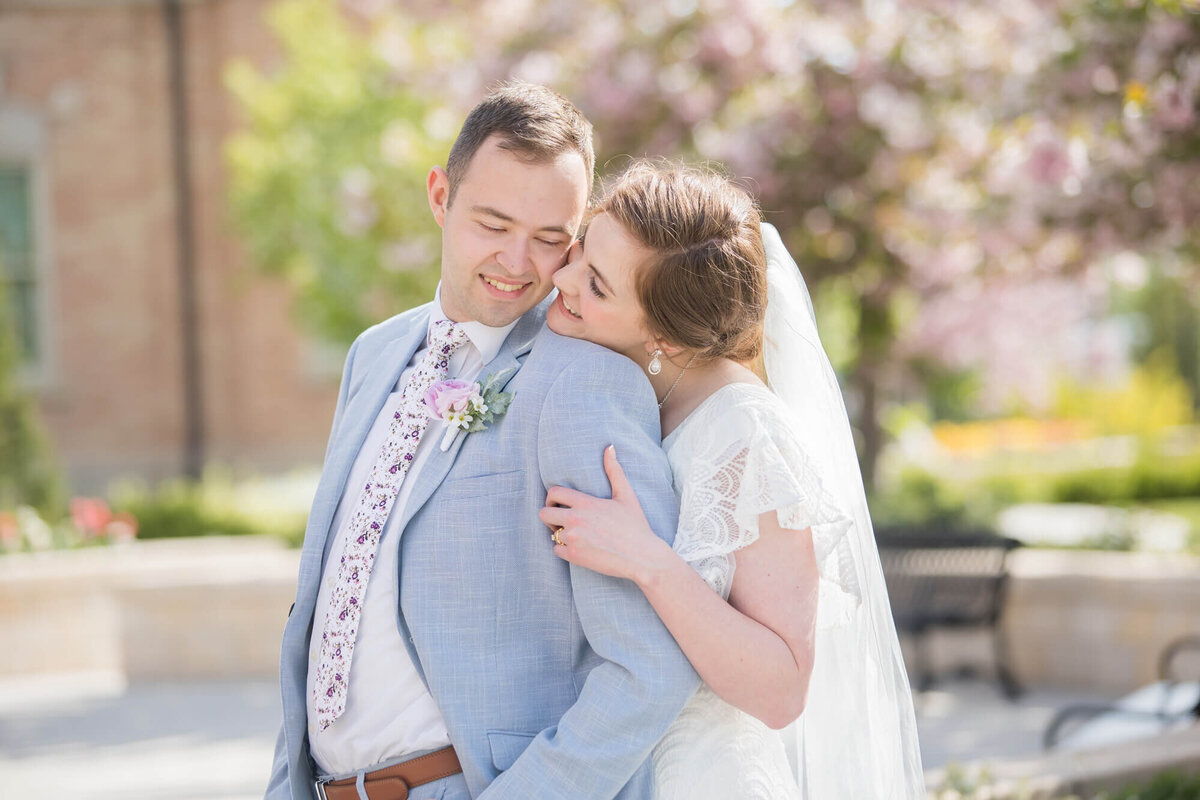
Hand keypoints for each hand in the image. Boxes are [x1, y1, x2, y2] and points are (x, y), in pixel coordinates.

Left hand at [539, 445, 674, 585]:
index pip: (553, 492)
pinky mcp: (574, 557)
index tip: (558, 503)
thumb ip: (614, 471)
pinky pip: (556, 550)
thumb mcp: (626, 495)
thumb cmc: (636, 525)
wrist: (642, 557)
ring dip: (559, 534)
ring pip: (551, 534)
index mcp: (585, 503)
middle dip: (550, 515)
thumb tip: (609, 447)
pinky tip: (579, 547)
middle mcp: (575, 520)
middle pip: (543, 513)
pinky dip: (564, 549)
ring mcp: (573, 539)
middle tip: (561, 519)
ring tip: (575, 534)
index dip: (552, 497)